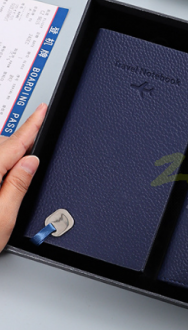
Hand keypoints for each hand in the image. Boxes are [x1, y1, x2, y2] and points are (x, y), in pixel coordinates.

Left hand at [0, 103, 46, 251]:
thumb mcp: (3, 218)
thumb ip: (18, 186)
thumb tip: (31, 162)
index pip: (15, 143)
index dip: (32, 125)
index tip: (42, 111)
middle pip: (2, 146)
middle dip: (20, 145)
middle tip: (35, 152)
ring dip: (6, 156)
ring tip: (13, 176)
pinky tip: (2, 174)